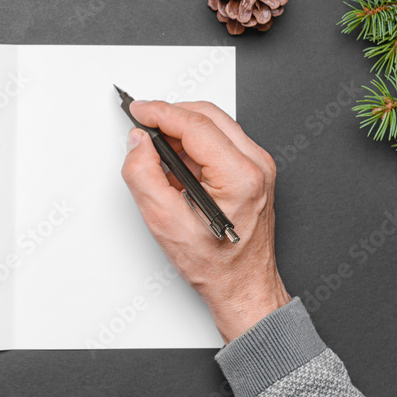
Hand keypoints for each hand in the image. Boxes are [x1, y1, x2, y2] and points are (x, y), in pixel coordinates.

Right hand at [120, 100, 289, 342]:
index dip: (160, 112)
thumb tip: (137, 143)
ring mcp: (259, 167)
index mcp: (240, 176)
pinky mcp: (254, 171)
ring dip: (182, 130)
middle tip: (143, 127)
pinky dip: (195, 144)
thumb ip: (143, 175)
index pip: (194, 125)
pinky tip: (176, 163)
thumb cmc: (216, 265)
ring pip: (215, 125)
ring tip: (157, 151)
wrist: (243, 286)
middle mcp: (256, 165)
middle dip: (171, 116)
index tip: (139, 110)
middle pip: (208, 116)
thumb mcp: (164, 222)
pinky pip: (221, 140)